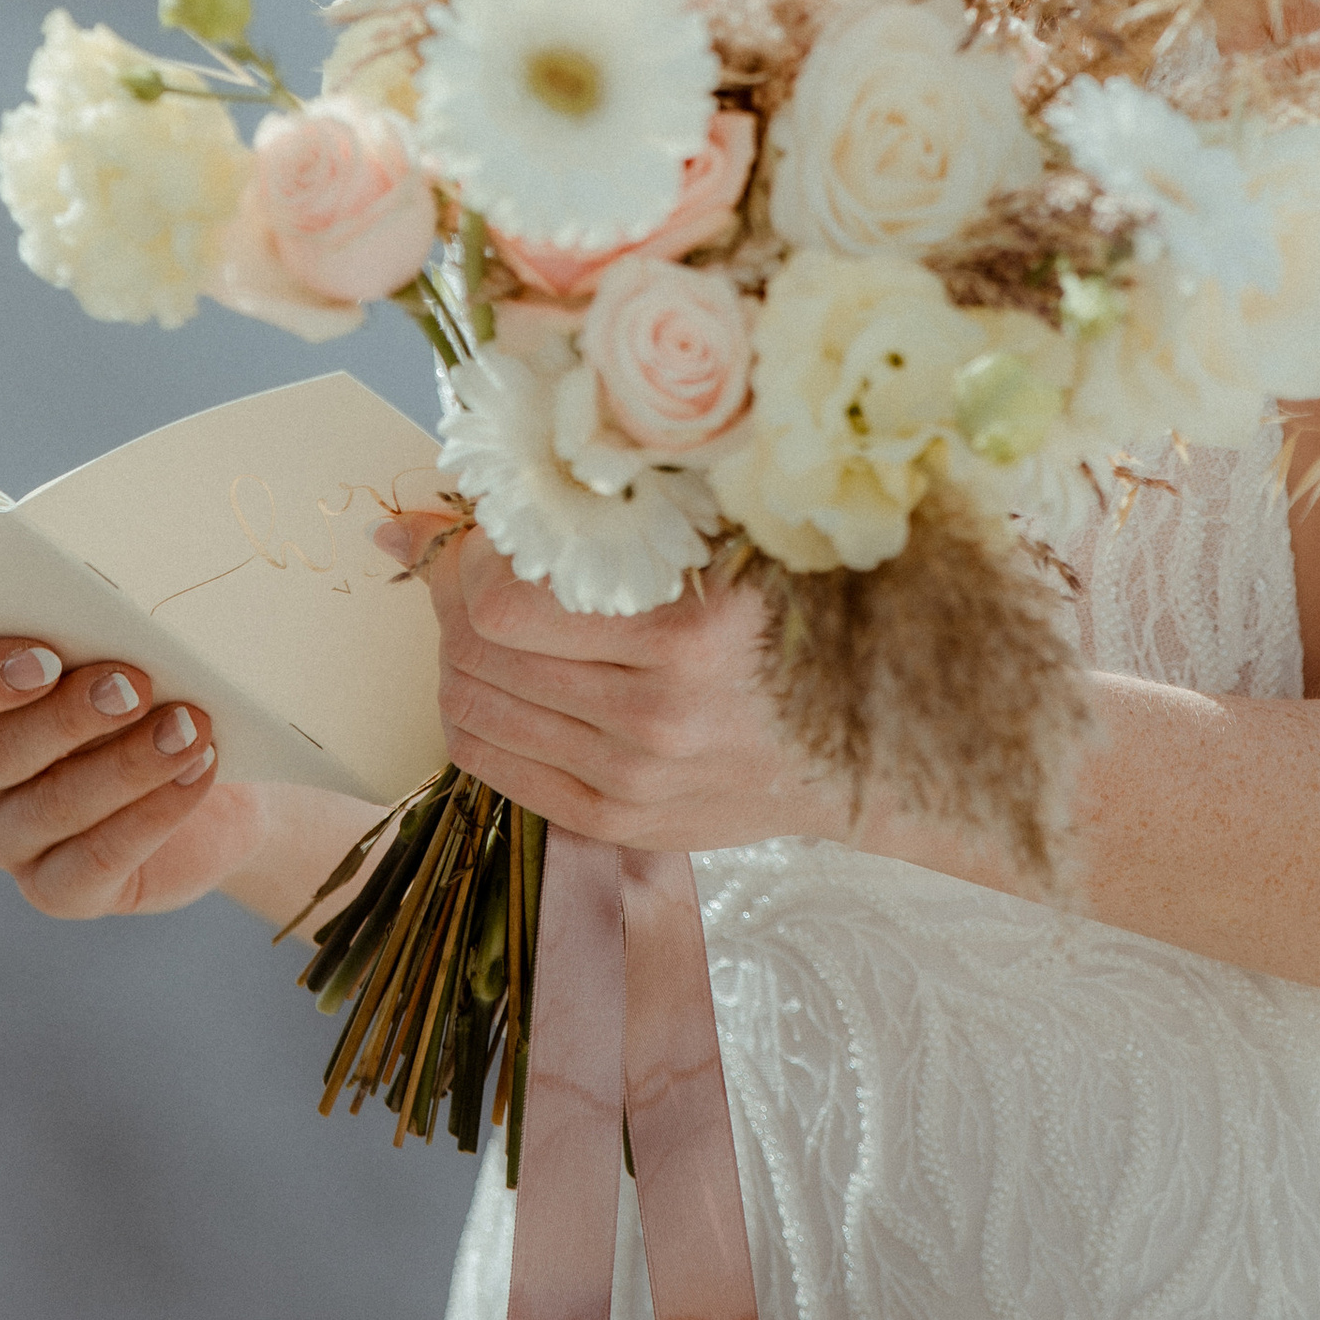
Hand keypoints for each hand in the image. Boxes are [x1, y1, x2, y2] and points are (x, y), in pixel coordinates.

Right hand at [0, 638, 268, 918]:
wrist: (219, 772)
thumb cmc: (158, 678)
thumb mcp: (125, 641)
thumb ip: (97, 622)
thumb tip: (116, 606)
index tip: (46, 658)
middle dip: (65, 718)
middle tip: (136, 684)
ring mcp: (7, 837)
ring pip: (45, 808)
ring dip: (125, 763)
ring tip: (190, 726)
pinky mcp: (58, 887)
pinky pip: (91, 862)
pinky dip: (151, 813)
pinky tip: (196, 771)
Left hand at [378, 513, 841, 857]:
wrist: (867, 741)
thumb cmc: (793, 611)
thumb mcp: (727, 535)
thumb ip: (613, 502)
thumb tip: (452, 496)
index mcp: (687, 634)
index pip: (503, 604)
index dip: (470, 559)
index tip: (487, 529)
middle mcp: (655, 719)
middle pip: (477, 656)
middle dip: (452, 599)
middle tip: (473, 565)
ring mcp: (633, 783)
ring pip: (473, 712)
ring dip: (457, 654)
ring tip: (486, 619)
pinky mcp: (618, 823)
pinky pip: (494, 768)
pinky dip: (475, 714)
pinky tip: (502, 677)